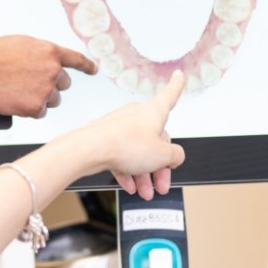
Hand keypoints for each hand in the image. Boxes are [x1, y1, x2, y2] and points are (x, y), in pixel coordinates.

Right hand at [0, 35, 96, 117]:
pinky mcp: (36, 107)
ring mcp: (46, 90)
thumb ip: (39, 53)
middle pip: (64, 84)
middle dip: (51, 84)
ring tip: (20, 91)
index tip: (93, 70)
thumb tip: (45, 63)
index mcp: (50, 52)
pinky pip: (40, 112)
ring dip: (41, 98)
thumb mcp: (21, 44)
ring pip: (53, 100)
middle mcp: (53, 71)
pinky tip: (17, 101)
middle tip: (31, 83)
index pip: (75, 59)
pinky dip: (30, 109)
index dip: (86, 65)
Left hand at [79, 71, 185, 199]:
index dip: (177, 85)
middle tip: (162, 184)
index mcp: (154, 112)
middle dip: (160, 165)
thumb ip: (175, 155)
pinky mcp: (106, 139)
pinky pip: (122, 156)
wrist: (89, 150)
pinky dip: (128, 172)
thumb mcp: (162, 155)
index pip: (170, 95)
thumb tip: (175, 156)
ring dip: (144, 174)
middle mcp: (137, 116)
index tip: (178, 75)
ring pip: (138, 152)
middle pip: (155, 140)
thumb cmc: (124, 144)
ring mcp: (120, 127)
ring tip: (145, 191)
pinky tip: (129, 186)